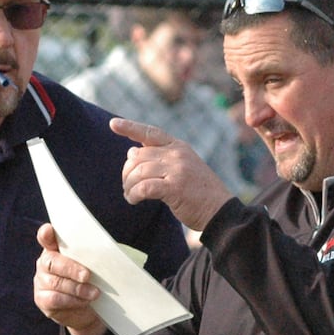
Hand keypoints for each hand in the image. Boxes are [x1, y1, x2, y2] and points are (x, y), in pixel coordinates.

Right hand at [34, 223, 107, 334]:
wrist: (89, 310)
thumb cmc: (92, 282)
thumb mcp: (93, 267)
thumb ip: (91, 257)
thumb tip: (105, 252)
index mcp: (55, 249)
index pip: (46, 237)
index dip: (46, 234)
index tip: (49, 230)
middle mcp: (45, 264)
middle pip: (52, 261)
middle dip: (71, 268)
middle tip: (87, 276)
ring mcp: (41, 282)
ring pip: (55, 282)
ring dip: (77, 289)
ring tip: (94, 293)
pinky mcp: (42, 300)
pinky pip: (55, 299)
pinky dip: (72, 300)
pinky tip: (84, 301)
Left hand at [111, 118, 231, 232]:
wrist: (220, 210)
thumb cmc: (199, 193)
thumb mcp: (183, 167)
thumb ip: (160, 158)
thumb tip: (132, 151)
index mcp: (178, 146)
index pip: (151, 132)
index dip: (130, 127)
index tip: (113, 124)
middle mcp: (177, 154)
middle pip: (138, 156)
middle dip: (127, 173)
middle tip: (128, 187)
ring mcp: (176, 170)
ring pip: (138, 172)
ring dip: (129, 186)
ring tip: (130, 196)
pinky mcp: (174, 188)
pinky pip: (144, 188)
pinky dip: (134, 195)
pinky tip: (134, 200)